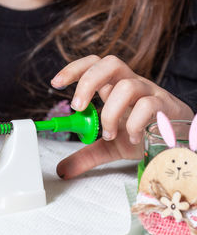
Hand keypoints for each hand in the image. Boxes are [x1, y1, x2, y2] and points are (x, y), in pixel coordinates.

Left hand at [51, 55, 193, 178]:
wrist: (179, 142)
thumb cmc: (144, 135)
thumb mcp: (110, 146)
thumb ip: (87, 154)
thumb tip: (62, 170)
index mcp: (115, 87)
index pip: (94, 65)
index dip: (74, 69)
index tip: (55, 83)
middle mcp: (131, 83)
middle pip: (109, 64)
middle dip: (87, 82)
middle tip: (77, 107)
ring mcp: (150, 92)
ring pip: (127, 86)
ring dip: (110, 112)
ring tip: (109, 133)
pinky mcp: (166, 105)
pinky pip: (148, 105)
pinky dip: (134, 123)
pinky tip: (134, 137)